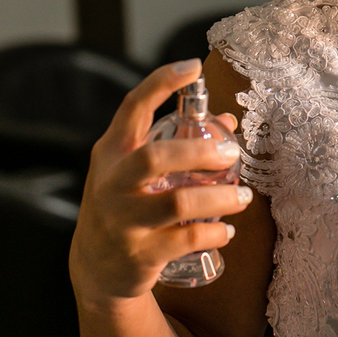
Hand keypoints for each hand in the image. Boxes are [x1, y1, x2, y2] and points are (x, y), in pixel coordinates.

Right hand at [69, 59, 251, 309]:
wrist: (95, 270)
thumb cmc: (124, 206)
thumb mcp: (135, 172)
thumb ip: (174, 143)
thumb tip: (228, 120)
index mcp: (112, 153)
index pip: (132, 108)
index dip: (161, 83)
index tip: (192, 67)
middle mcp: (112, 183)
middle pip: (156, 157)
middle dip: (200, 151)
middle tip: (231, 154)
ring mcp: (123, 220)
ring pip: (178, 202)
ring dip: (220, 198)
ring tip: (242, 197)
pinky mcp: (139, 254)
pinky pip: (187, 239)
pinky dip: (215, 232)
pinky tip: (227, 229)